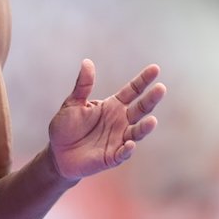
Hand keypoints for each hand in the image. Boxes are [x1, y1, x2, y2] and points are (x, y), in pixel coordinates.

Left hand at [48, 59, 166, 180]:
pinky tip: (130, 144)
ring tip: (152, 121)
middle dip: (151, 99)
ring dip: (145, 127)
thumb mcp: (73, 103)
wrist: (57, 153)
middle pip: (140, 109)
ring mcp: (119, 139)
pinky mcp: (113, 156)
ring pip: (137, 132)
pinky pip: (123, 153)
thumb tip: (87, 62)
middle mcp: (121, 121)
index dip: (143, 80)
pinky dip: (127, 149)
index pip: (132, 91)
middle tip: (161, 88)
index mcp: (113, 106)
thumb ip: (83, 85)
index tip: (155, 68)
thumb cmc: (66, 126)